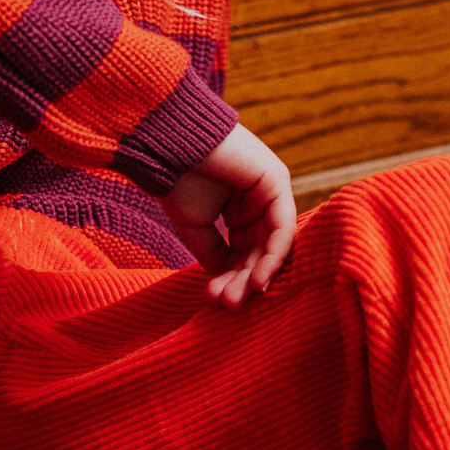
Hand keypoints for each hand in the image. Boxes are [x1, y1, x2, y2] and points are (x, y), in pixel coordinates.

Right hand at [159, 123, 296, 311]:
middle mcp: (259, 198)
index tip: (216, 301)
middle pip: (259, 250)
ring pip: (273, 243)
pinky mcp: (276, 180)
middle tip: (228, 306)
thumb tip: (228, 284)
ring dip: (256, 275)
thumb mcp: (196, 226)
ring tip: (236, 298)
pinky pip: (282, 227)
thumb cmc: (177, 178)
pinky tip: (255, 280)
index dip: (233, 277)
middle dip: (243, 280)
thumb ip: (215, 254)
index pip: (245, 250)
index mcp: (240, 206)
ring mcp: (271, 189)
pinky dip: (272, 256)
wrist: (166, 144)